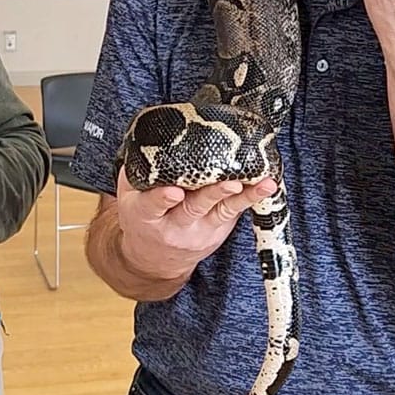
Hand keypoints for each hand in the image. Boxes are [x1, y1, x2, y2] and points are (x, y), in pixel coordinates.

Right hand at [116, 167, 275, 280]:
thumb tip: (147, 135)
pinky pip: (234, 211)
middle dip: (212, 194)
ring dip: (243, 196)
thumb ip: (137, 171)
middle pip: (193, 208)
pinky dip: (251, 197)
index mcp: (144, 216)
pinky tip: (266, 186)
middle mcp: (173, 226)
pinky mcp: (218, 230)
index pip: (152, 206)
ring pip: (222, 211)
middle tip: (229, 182)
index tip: (173, 192)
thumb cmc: (142, 219)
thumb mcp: (128, 197)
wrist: (153, 260)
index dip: (162, 199)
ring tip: (262, 184)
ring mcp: (199, 230)